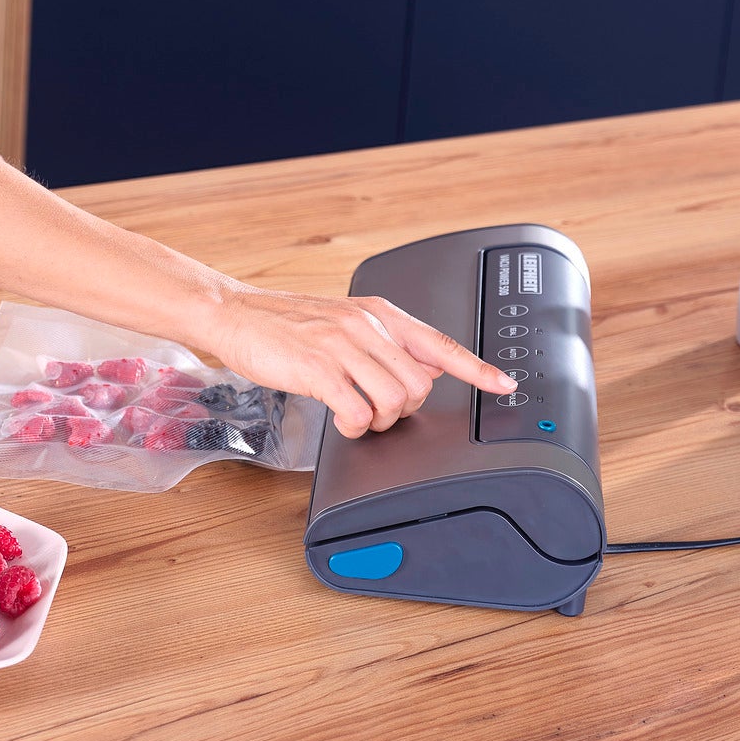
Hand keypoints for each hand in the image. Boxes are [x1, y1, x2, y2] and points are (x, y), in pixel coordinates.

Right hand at [202, 287, 517, 437]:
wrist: (235, 314)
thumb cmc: (286, 323)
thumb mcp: (345, 322)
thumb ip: (385, 343)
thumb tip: (424, 371)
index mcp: (380, 314)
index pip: (441, 343)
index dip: (477, 368)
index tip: (504, 384)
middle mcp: (367, 326)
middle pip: (420, 385)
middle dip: (406, 410)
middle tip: (378, 410)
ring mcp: (342, 346)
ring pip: (394, 401)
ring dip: (380, 421)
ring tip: (357, 414)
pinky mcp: (318, 369)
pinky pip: (358, 413)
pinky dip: (355, 427)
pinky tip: (341, 419)